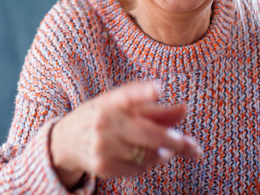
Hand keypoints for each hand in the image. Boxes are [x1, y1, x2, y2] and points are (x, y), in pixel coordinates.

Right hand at [49, 82, 201, 188]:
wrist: (66, 140)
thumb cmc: (103, 117)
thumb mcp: (122, 106)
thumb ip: (154, 109)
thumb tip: (184, 109)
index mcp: (109, 101)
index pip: (127, 95)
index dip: (142, 92)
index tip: (157, 88)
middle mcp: (103, 122)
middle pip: (149, 134)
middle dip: (177, 143)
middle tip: (194, 148)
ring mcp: (102, 145)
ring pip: (147, 155)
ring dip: (163, 154)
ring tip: (166, 149)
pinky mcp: (102, 166)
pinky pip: (138, 170)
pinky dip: (149, 165)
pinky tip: (147, 158)